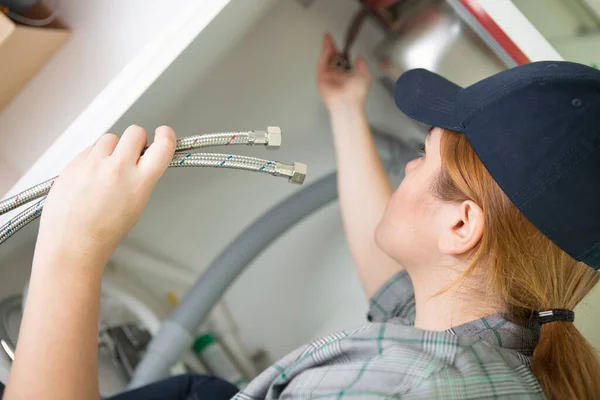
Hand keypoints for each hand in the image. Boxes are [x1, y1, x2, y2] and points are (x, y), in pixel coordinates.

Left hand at [35, 125, 175, 264]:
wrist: (73, 242)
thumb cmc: (104, 231)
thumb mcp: (137, 205)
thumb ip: (142, 177)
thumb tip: (144, 160)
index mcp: (140, 181)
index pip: (163, 145)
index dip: (166, 136)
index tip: (164, 134)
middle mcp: (118, 168)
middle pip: (135, 132)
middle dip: (136, 140)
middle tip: (130, 155)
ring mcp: (94, 163)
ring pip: (110, 138)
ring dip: (111, 149)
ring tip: (104, 172)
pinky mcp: (74, 162)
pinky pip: (89, 149)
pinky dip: (92, 159)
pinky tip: (89, 178)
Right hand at [316, 33, 371, 111]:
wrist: (348, 103)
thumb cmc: (356, 94)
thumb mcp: (364, 76)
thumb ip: (362, 66)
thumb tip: (359, 58)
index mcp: (344, 76)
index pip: (340, 60)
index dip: (339, 50)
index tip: (339, 43)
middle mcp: (334, 76)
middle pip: (330, 58)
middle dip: (329, 47)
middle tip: (328, 37)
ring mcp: (327, 77)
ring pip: (324, 60)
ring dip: (325, 49)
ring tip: (327, 39)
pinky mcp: (321, 78)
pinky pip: (321, 64)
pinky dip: (324, 56)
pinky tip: (327, 48)